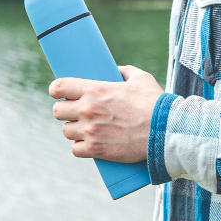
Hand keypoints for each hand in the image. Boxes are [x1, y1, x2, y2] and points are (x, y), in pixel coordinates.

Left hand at [49, 65, 163, 162]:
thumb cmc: (155, 103)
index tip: (58, 94)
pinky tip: (88, 144)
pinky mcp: (96, 149)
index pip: (59, 87)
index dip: (56, 90)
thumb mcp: (141, 79)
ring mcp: (90, 131)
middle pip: (57, 111)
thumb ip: (125, 71)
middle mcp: (88, 109)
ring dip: (74, 131)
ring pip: (66, 131)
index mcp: (95, 90)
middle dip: (65, 112)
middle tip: (75, 114)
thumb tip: (117, 70)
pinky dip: (81, 148)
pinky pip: (75, 150)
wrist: (164, 131)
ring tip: (85, 130)